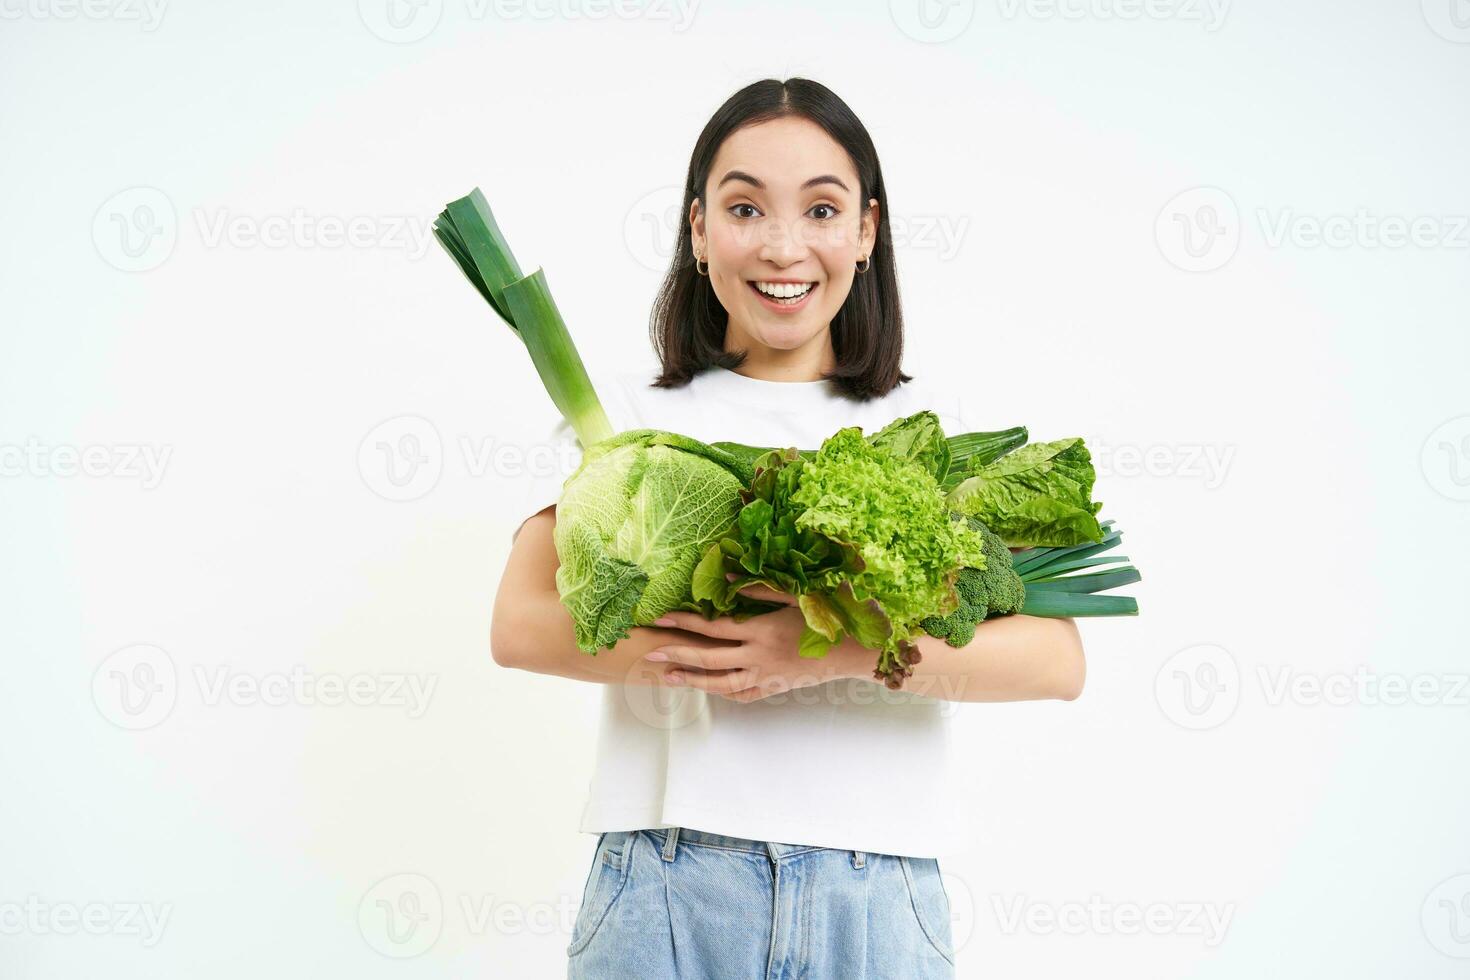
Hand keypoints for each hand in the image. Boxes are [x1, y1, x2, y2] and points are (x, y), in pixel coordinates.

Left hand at [645, 584, 865, 702]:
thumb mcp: (794, 596)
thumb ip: (757, 589)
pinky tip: (708, 687)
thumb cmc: (827, 617)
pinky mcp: (774, 688)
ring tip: (668, 675)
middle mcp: (760, 657)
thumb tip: (723, 575)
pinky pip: (743, 694)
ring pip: (721, 683)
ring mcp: (766, 677)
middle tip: (649, 653)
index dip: (684, 622)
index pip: (713, 627)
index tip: (660, 618)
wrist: (855, 652)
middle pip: (709, 658)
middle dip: (677, 654)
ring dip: (692, 679)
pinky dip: (723, 691)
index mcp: (762, 630)